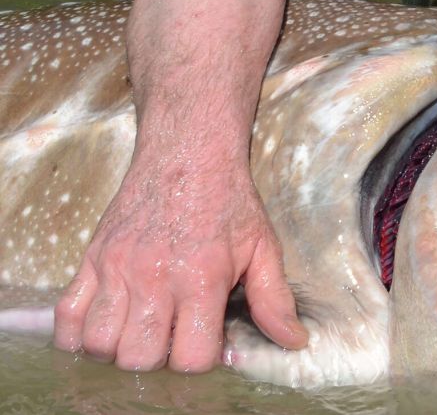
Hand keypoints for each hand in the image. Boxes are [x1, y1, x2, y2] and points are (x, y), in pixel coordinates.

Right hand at [52, 158, 307, 371]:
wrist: (188, 153)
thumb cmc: (228, 201)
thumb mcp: (263, 246)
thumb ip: (274, 298)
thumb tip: (293, 340)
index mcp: (202, 277)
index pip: (190, 357)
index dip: (200, 361)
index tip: (206, 342)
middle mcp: (155, 277)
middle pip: (139, 357)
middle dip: (158, 360)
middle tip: (172, 337)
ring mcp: (117, 269)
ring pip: (99, 344)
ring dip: (118, 349)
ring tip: (140, 331)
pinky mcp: (91, 259)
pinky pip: (66, 317)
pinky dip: (77, 335)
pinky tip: (106, 325)